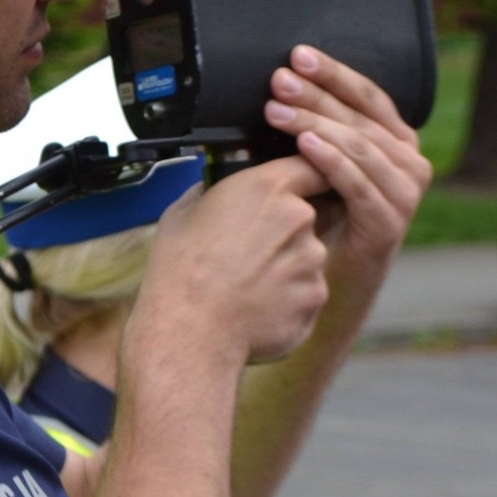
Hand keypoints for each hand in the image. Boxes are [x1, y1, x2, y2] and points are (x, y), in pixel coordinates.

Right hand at [140, 154, 330, 364]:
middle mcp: (299, 218)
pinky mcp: (316, 297)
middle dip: (287, 230)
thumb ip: (211, 192)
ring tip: (247, 285)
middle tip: (252, 251)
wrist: (190, 332)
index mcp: (267, 187)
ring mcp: (312, 260)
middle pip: (309, 215)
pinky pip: (307, 291)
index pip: (310, 165)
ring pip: (308, 256)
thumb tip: (212, 189)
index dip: (305, 176)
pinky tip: (256, 307)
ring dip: (287, 266)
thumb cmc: (180, 272)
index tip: (299, 185)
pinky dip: (288, 299)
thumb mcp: (182, 213)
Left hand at [262, 46, 432, 285]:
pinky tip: (304, 145)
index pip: (367, 96)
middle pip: (360, 117)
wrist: (332, 284)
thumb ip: (318, 130)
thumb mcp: (322, 165)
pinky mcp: (390, 223)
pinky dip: (331, 161)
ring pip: (360, 146)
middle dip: (316, 95)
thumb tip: (280, 88)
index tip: (298, 56)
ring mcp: (405, 194)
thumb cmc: (323, 219)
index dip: (334, 73)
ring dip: (316, 124)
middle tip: (279, 81)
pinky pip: (359, 184)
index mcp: (396, 141)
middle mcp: (409, 162)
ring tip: (278, 112)